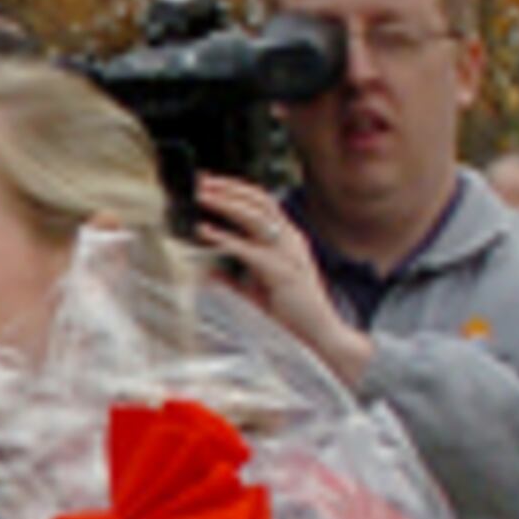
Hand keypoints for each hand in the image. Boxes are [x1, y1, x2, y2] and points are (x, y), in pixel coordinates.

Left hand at [191, 174, 374, 386]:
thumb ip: (233, 280)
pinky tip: (205, 232)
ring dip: (225, 203)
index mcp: (287, 240)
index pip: (262, 203)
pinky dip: (225, 238)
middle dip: (227, 188)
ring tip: (200, 196)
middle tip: (199, 181)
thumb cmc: (290, 315)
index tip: (208, 183)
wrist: (319, 336)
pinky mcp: (283, 273)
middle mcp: (291, 241)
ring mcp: (290, 255)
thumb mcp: (256, 292)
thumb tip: (208, 272)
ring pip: (256, 217)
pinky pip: (251, 249)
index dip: (235, 189)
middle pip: (259, 201)